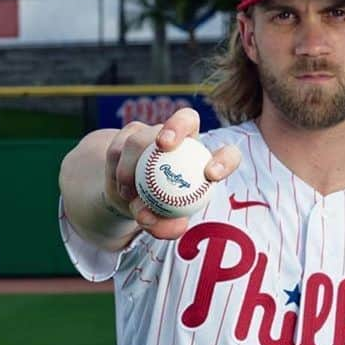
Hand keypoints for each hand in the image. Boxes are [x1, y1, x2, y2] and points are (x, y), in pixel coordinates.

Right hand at [105, 107, 241, 241]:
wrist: (128, 200)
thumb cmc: (157, 211)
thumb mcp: (164, 223)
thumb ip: (169, 226)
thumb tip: (174, 224)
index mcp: (204, 161)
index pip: (226, 154)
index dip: (224, 159)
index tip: (211, 175)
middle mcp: (183, 140)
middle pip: (187, 117)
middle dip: (177, 126)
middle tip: (164, 145)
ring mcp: (153, 133)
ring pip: (142, 138)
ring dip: (132, 164)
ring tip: (129, 193)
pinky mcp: (128, 135)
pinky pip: (119, 148)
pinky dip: (118, 169)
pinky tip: (122, 189)